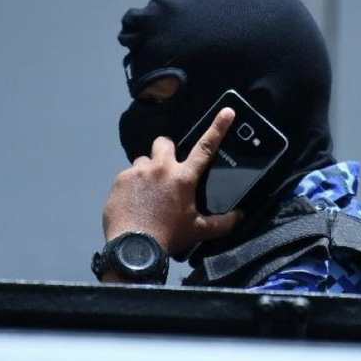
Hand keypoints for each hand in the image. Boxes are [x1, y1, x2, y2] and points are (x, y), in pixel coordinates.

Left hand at [102, 108, 242, 256]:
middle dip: (167, 151)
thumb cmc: (169, 237)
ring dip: (147, 171)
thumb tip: (240, 216)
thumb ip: (222, 223)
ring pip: (144, 160)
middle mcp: (161, 168)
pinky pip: (127, 175)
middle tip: (166, 170)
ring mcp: (138, 172)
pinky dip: (131, 185)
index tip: (226, 112)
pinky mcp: (120, 179)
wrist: (135, 248)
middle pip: (165, 142)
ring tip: (147, 191)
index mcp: (184, 178)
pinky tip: (133, 201)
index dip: (218, 128)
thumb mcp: (198, 231)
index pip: (206, 148)